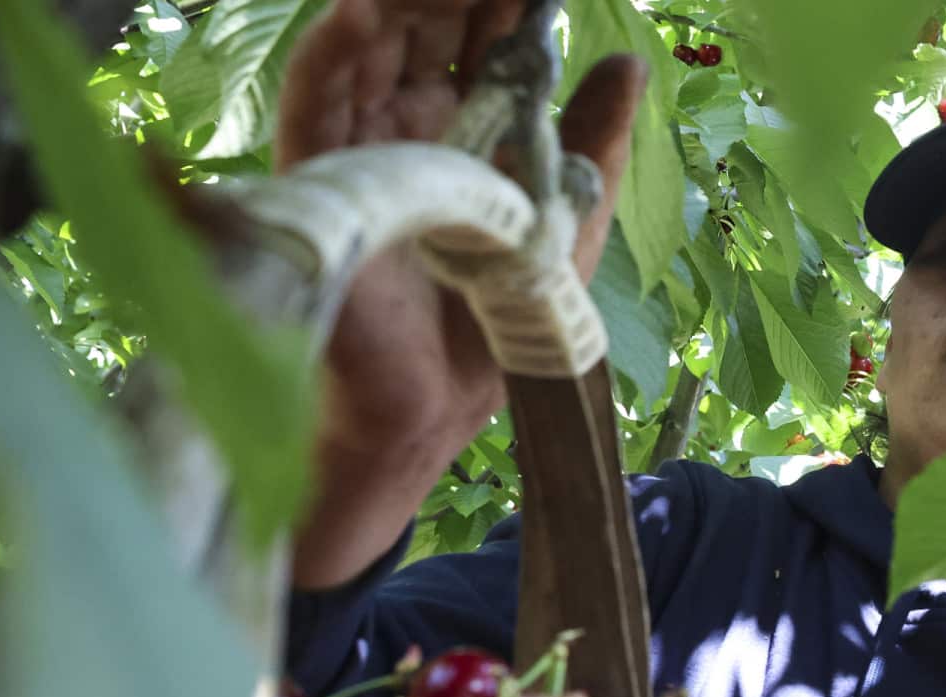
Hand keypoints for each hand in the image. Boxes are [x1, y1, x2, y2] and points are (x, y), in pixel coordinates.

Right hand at [276, 0, 645, 458]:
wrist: (445, 406)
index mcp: (470, 125)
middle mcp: (410, 123)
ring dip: (399, 3)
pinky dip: (334, 52)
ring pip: (367, 48)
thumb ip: (594, 141)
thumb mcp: (571, 219)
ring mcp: (366, 148)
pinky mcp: (330, 185)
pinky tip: (360, 12)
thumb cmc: (503, 320)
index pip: (479, 36)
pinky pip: (315, 105)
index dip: (506, 3)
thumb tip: (631, 61)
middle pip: (422, 27)